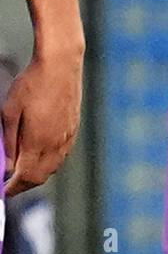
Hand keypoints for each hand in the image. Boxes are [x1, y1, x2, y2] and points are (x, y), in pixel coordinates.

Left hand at [2, 48, 82, 196]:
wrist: (60, 63)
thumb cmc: (32, 83)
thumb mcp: (9, 112)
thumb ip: (8, 142)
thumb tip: (7, 165)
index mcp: (38, 142)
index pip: (25, 177)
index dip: (12, 188)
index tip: (3, 190)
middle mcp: (56, 143)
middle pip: (40, 177)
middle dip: (24, 185)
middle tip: (11, 184)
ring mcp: (67, 135)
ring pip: (53, 167)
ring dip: (38, 174)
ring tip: (24, 170)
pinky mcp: (74, 127)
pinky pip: (62, 154)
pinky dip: (50, 162)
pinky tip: (41, 154)